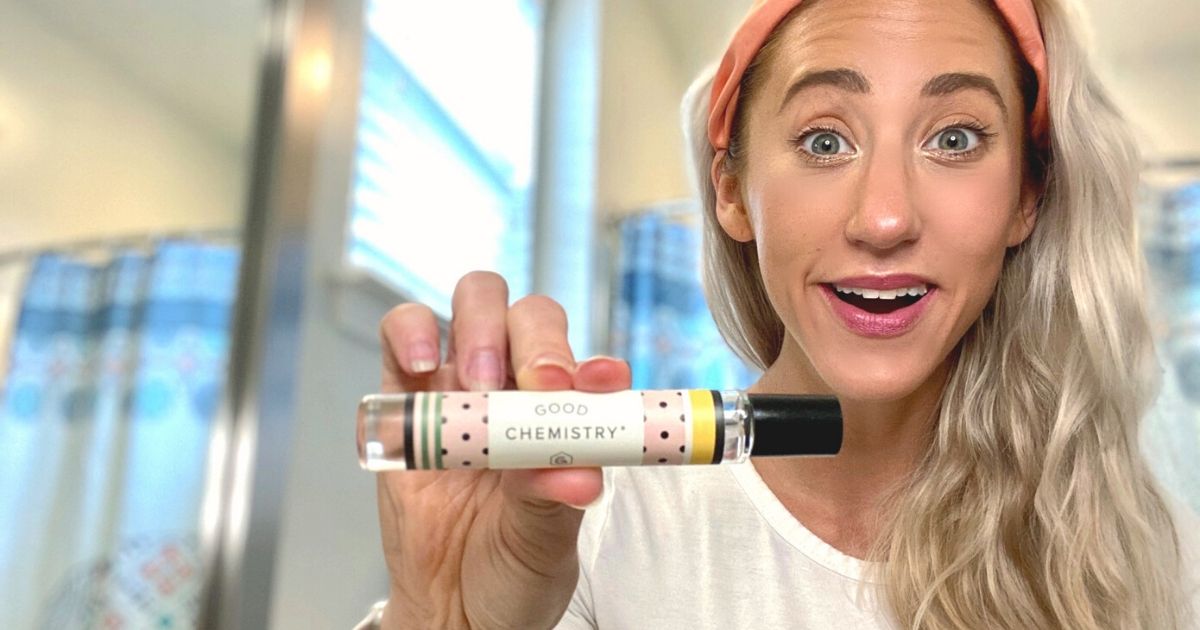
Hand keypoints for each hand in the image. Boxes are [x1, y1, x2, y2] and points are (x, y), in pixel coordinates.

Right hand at [375, 271, 629, 629]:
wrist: (450, 609)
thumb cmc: (511, 568)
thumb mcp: (544, 540)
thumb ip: (554, 498)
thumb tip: (579, 473)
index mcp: (566, 418)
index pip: (586, 365)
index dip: (593, 365)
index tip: (599, 383)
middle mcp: (517, 389)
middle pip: (531, 317)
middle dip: (538, 339)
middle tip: (536, 383)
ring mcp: (459, 385)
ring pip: (475, 304)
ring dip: (481, 326)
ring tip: (479, 381)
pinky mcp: (405, 394)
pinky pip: (400, 334)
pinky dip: (410, 331)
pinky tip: (421, 363)